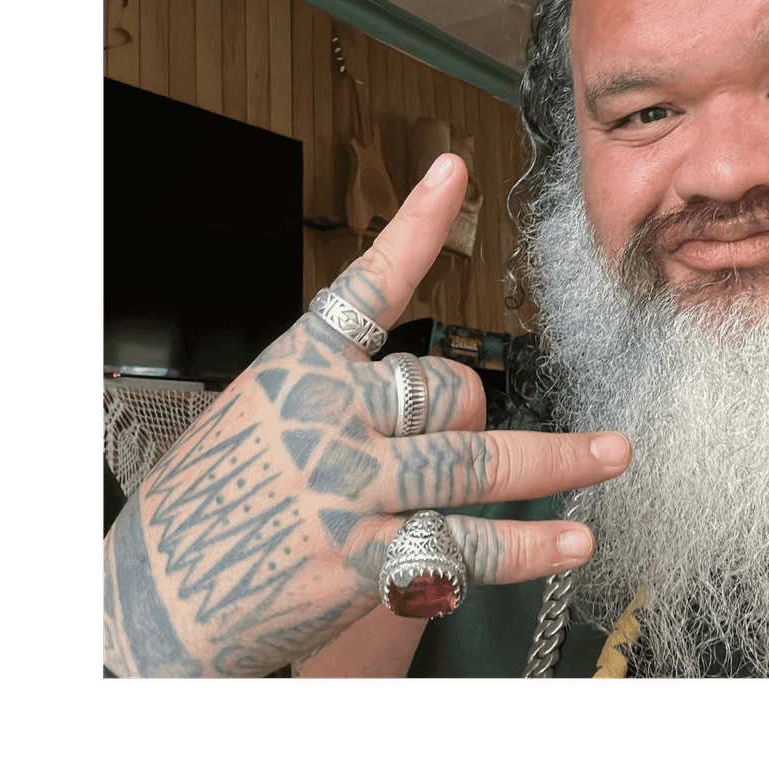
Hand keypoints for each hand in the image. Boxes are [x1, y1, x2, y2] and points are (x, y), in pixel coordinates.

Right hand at [102, 154, 627, 677]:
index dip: (415, 225)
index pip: (365, 284)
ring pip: (478, 462)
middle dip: (478, 415)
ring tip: (612, 455)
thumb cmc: (208, 505)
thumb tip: (440, 402)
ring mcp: (346, 489)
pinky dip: (527, 548)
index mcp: (295, 368)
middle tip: (483, 436)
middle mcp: (325, 418)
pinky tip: (572, 542)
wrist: (156, 599)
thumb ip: (341, 398)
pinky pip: (465, 544)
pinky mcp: (361, 561)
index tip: (454, 170)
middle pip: (451, 390)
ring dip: (558, 461)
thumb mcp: (257, 419)